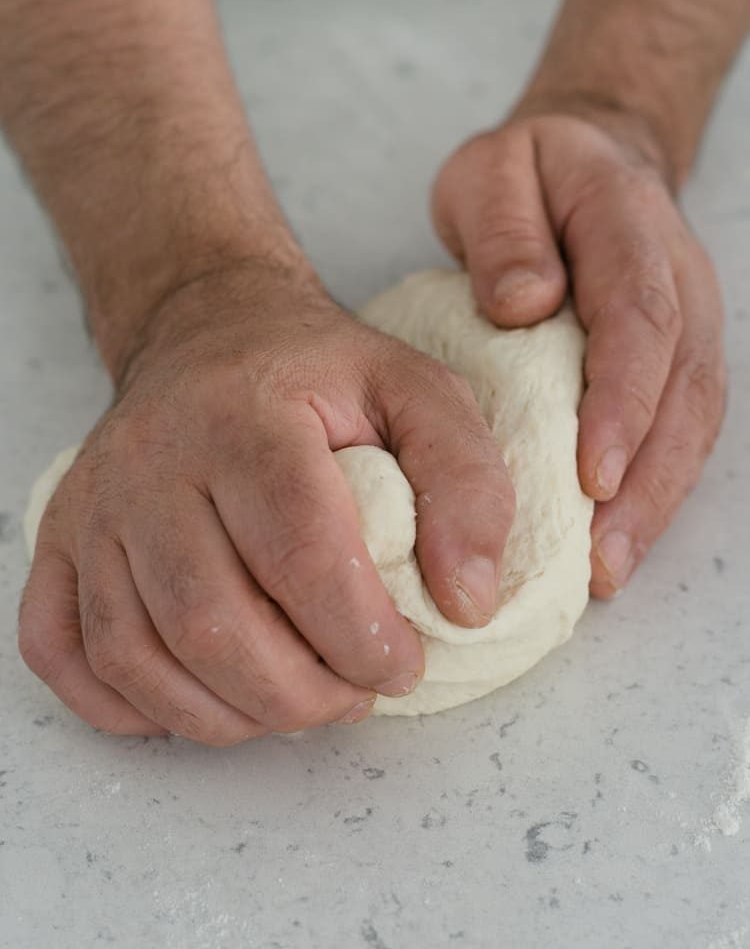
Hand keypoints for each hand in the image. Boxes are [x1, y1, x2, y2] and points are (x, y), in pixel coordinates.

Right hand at [19, 260, 513, 742]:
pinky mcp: (60, 538)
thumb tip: (466, 603)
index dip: (359, 635)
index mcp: (247, 418)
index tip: (404, 663)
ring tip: (294, 700)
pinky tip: (196, 698)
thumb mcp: (418, 392)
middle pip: (211, 622)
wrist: (209, 330)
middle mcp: (153, 461)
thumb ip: (465, 483)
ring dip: (227, 714)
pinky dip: (125, 704)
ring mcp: (94, 504)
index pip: (300, 553)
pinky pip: (62, 649)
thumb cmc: (316, 373)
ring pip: (136, 653)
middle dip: (299, 695)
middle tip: (353, 693)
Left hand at [432, 108, 725, 596]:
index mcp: (629, 226)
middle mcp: (678, 280)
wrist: (589, 159)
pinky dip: (654, 488)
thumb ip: (504, 230)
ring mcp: (689, 322)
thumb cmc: (530, 174)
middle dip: (647, 480)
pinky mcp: (679, 359)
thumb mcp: (493, 172)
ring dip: (657, 501)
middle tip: (600, 556)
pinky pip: (681, 430)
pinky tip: (618, 540)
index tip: (592, 474)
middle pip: (684, 388)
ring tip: (609, 569)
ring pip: (695, 422)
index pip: (640, 320)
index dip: (623, 402)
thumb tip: (524, 303)